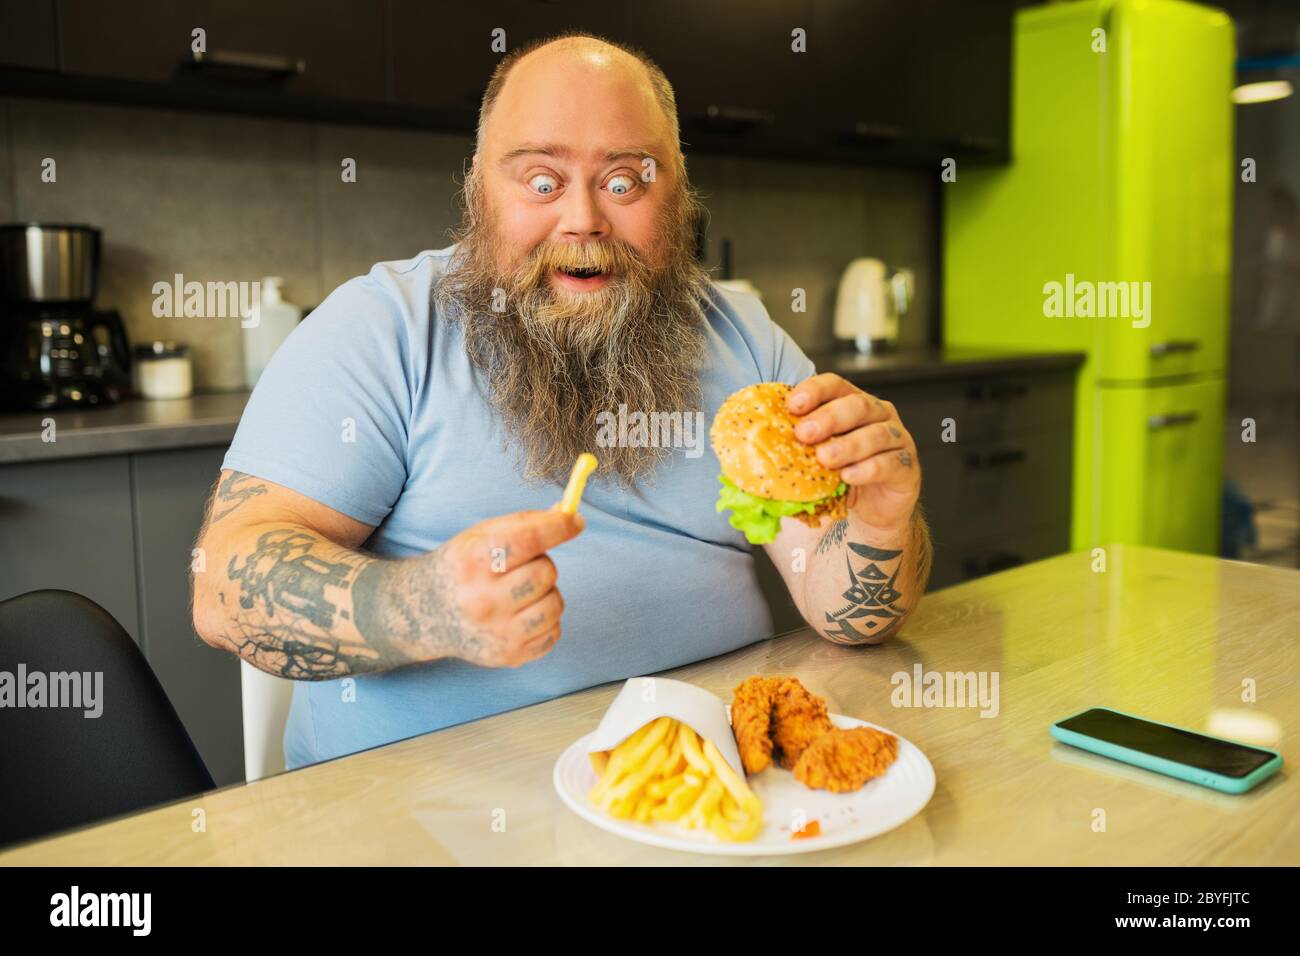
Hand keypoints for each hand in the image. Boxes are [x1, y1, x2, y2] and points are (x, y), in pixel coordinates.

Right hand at [426, 509, 584, 667]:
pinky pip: (554, 633)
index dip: (557, 527)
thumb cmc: (461, 567)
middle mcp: (481, 600)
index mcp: (472, 562)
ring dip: (547, 593)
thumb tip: (567, 516)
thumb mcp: (479, 537)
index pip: (527, 540)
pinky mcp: (508, 655)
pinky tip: (523, 614)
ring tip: (523, 592)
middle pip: (545, 573)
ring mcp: (495, 632)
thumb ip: (524, 523)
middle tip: (523, 568)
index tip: (575, 522)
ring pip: (554, 604)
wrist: (426, 614)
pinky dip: (546, 621)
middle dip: (543, 565)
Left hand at [787, 373, 920, 532]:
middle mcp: (878, 416)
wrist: (868, 515)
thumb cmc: (836, 479)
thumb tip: (745, 453)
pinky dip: (868, 469)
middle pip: (857, 405)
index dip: (814, 391)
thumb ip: (789, 451)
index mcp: (852, 404)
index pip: (835, 385)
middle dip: (829, 417)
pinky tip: (848, 477)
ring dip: (848, 445)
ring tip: (825, 459)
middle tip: (804, 433)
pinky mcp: (907, 468)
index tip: (791, 405)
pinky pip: (891, 463)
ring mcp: (897, 440)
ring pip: (876, 434)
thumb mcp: (811, 461)